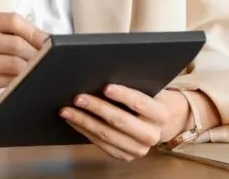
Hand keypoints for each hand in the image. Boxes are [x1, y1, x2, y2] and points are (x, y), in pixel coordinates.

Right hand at [0, 12, 47, 112]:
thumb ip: (10, 35)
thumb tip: (45, 40)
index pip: (11, 20)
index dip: (33, 31)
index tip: (48, 41)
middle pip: (14, 42)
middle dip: (36, 52)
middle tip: (48, 59)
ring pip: (13, 62)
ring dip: (31, 67)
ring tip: (38, 70)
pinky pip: (7, 80)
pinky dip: (21, 80)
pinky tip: (24, 81)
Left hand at [60, 85, 189, 161]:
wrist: (156, 122)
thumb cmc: (147, 98)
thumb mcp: (148, 89)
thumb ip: (134, 82)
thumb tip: (103, 72)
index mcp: (161, 114)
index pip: (140, 102)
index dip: (122, 95)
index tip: (105, 87)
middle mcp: (152, 135)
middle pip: (120, 121)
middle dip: (96, 108)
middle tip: (78, 97)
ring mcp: (138, 149)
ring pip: (106, 135)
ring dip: (84, 121)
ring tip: (67, 110)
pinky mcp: (125, 156)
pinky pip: (101, 145)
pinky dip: (84, 131)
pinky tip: (73, 121)